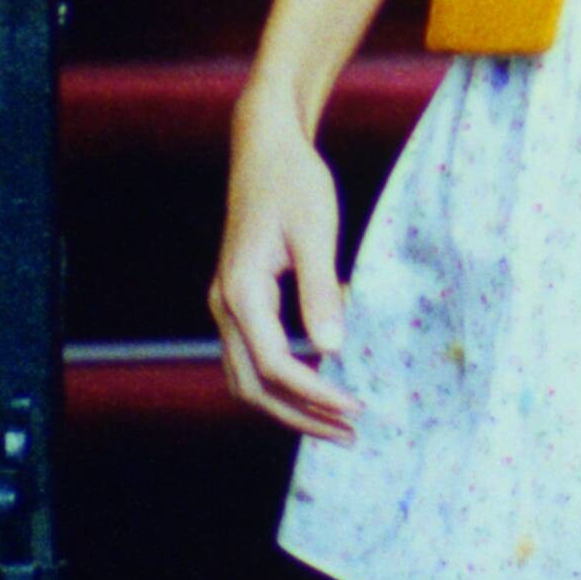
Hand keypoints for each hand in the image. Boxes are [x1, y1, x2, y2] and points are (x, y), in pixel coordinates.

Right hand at [211, 91, 356, 436]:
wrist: (265, 147)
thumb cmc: (293, 182)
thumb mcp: (315, 232)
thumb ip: (320, 290)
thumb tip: (331, 349)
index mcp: (241, 291)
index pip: (274, 365)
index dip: (315, 393)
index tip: (356, 406)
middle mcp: (224, 305)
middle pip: (252, 386)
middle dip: (299, 416)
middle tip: (350, 432)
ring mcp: (227, 305)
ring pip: (248, 378)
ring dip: (290, 405)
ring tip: (337, 420)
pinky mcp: (240, 300)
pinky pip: (255, 357)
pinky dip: (285, 381)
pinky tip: (323, 380)